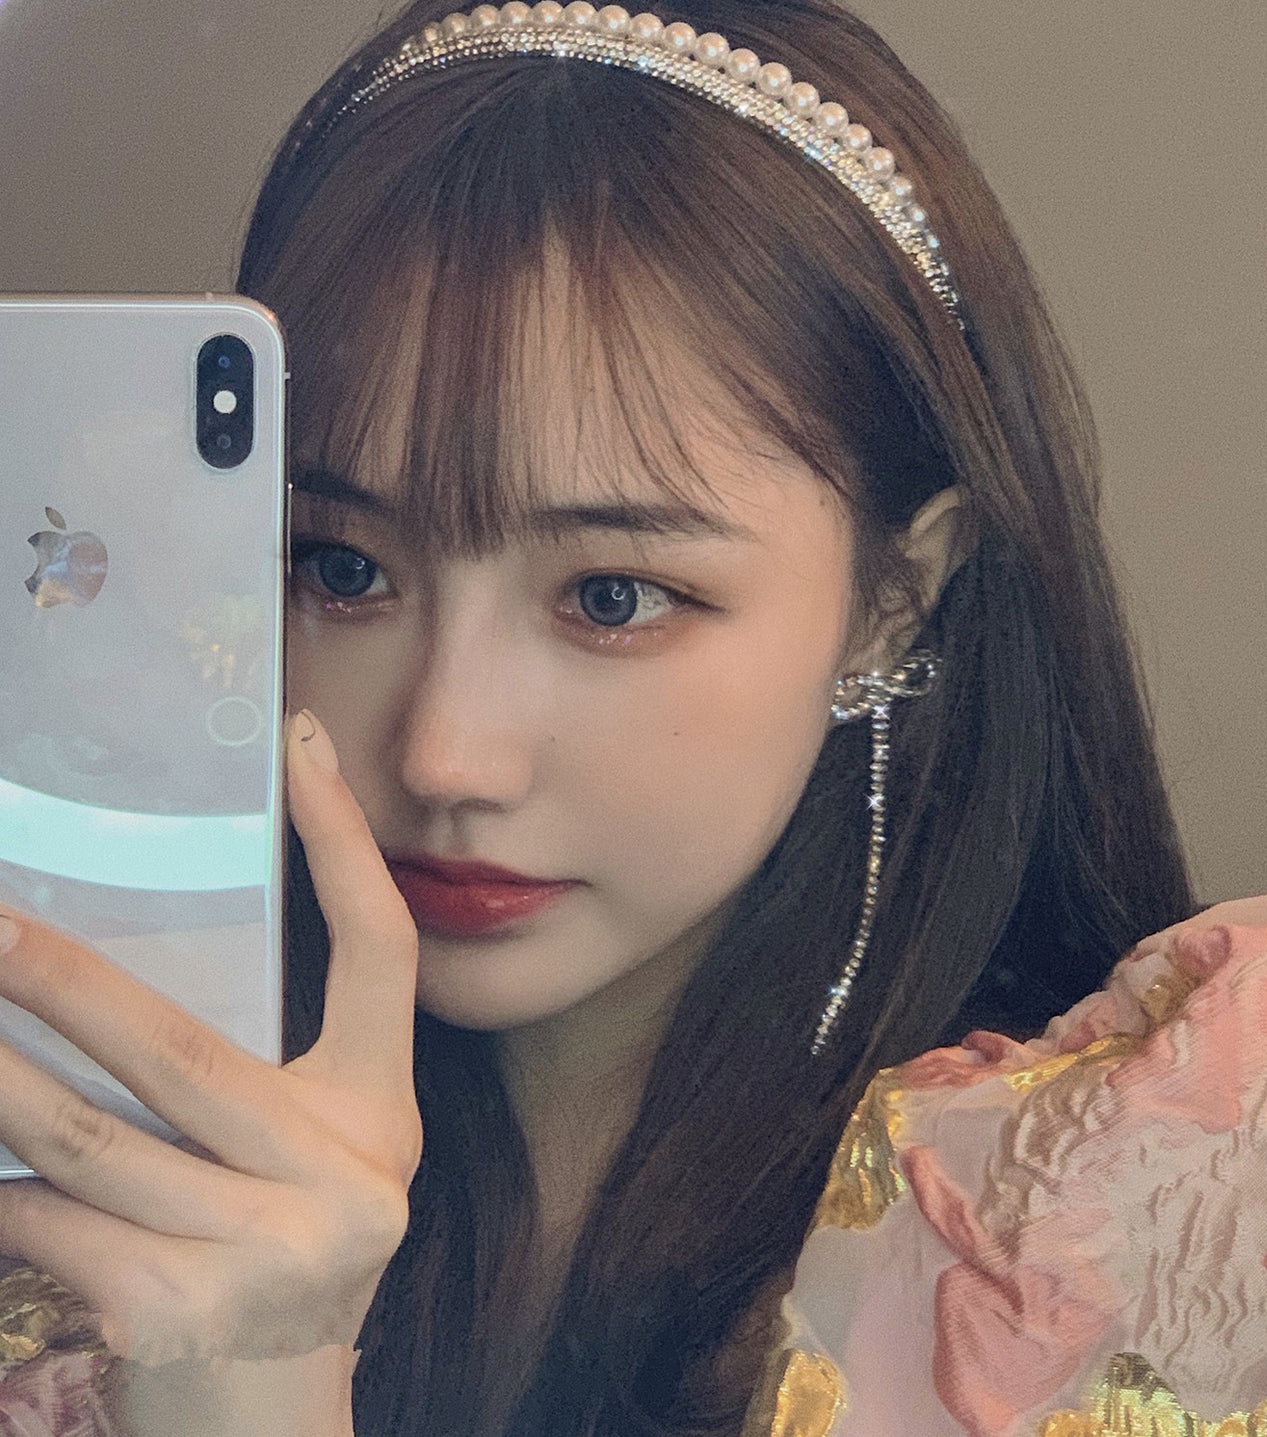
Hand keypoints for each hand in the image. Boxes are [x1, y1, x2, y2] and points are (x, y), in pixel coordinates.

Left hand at [0, 710, 420, 1369]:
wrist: (269, 1430)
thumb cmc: (274, 1262)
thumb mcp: (295, 1165)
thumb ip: (242, 1086)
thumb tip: (103, 981)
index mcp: (379, 1115)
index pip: (379, 953)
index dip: (344, 845)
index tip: (303, 747)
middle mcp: (349, 1173)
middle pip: (186, 1051)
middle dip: (64, 982)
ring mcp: (276, 1247)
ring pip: (94, 1142)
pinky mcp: (188, 1314)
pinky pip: (54, 1227)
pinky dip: (0, 1198)